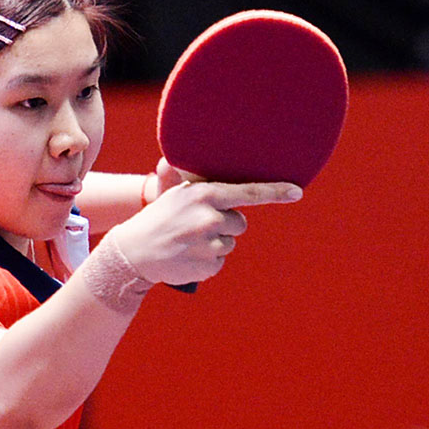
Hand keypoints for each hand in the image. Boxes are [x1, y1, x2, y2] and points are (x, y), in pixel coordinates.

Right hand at [115, 171, 301, 285]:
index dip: (275, 191)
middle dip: (222, 226)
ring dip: (213, 245)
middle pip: (239, 223)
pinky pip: (219, 263)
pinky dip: (206, 262)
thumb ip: (190, 181)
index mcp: (205, 194)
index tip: (296, 191)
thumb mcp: (173, 194)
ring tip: (187, 243)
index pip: (248, 192)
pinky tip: (187, 258)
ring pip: (229, 244)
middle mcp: (210, 217)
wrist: (132, 253)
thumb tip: (179, 163)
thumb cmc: (157, 219)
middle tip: (195, 228)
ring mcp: (209, 243)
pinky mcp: (208, 265)